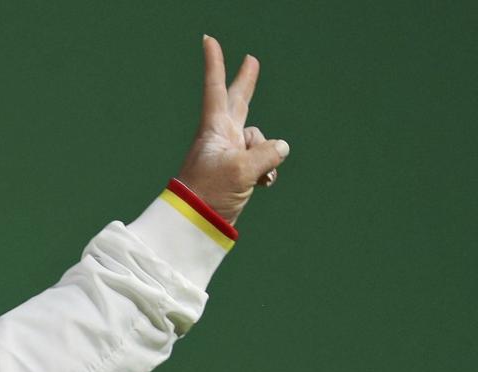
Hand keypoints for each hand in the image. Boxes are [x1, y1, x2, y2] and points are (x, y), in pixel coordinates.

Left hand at [176, 35, 289, 224]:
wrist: (195, 225)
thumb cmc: (210, 193)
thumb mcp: (242, 170)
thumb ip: (266, 153)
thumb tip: (282, 147)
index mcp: (215, 129)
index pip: (216, 89)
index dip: (215, 64)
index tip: (207, 40)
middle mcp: (222, 137)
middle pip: (239, 102)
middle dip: (246, 83)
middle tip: (251, 61)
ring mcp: (230, 154)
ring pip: (259, 141)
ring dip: (266, 155)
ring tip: (259, 176)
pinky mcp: (236, 173)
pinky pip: (261, 162)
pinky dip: (266, 171)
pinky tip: (263, 183)